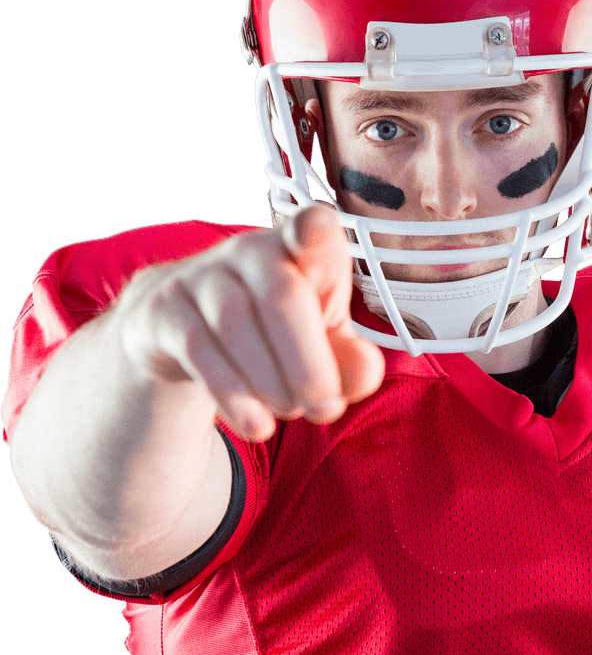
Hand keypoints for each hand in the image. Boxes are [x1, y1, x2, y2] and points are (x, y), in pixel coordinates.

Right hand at [117, 204, 384, 440]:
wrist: (184, 333)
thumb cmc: (274, 331)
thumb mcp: (322, 346)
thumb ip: (351, 362)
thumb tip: (365, 376)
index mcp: (302, 250)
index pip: (311, 228)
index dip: (313, 228)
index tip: (313, 229)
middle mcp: (250, 251)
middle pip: (281, 296)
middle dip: (309, 363)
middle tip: (325, 409)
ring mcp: (201, 276)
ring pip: (236, 322)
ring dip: (270, 381)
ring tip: (289, 413)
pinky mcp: (163, 309)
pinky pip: (198, 349)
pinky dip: (232, 393)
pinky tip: (255, 425)